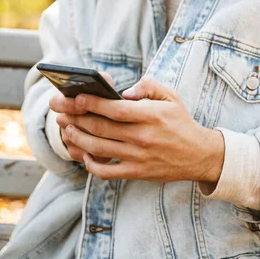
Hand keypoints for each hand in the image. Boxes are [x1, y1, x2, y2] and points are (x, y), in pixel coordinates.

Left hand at [55, 77, 224, 182]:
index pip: (115, 109)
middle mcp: (142, 137)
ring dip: (78, 138)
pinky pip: (107, 172)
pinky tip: (84, 154)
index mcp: (151, 115)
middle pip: (100, 127)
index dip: (92, 103)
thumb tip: (125, 92)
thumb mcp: (171, 96)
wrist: (199, 154)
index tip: (76, 97)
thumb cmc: (181, 122)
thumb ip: (148, 86)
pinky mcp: (136, 172)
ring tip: (66, 129)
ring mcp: (138, 157)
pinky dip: (91, 164)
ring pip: (99, 148)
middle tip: (60, 111)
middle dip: (76, 118)